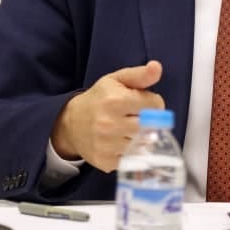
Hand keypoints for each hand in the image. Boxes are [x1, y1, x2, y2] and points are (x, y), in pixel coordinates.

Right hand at [50, 60, 164, 171]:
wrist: (72, 123)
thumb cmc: (99, 98)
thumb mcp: (116, 80)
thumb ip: (140, 74)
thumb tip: (157, 67)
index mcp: (115, 100)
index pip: (154, 105)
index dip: (154, 102)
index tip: (146, 102)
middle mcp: (110, 124)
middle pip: (150, 126)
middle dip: (150, 120)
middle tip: (140, 116)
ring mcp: (107, 145)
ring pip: (143, 144)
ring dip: (142, 137)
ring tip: (132, 128)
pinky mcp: (106, 162)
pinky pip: (133, 159)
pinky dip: (133, 151)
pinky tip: (124, 142)